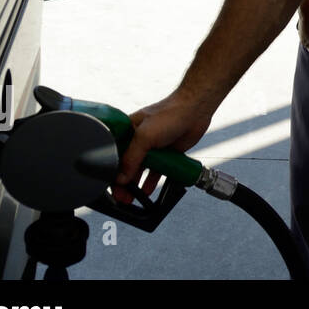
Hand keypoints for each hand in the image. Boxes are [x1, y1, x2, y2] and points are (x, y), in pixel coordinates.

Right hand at [113, 87, 214, 203]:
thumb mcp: (145, 136)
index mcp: (128, 131)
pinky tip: (146, 190)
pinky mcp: (166, 152)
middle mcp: (138, 139)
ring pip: (141, 170)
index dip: (111, 172)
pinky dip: (151, 180)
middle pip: (127, 165)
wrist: (196, 110)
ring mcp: (153, 147)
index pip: (114, 155)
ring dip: (136, 184)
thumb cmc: (170, 113)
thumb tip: (121, 178)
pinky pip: (156, 170)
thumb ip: (132, 158)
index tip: (111, 188)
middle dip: (123, 182)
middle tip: (122, 197)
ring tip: (131, 199)